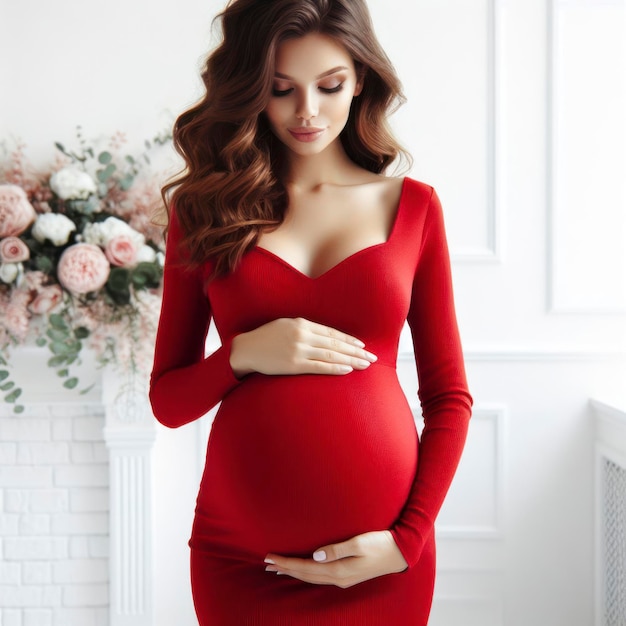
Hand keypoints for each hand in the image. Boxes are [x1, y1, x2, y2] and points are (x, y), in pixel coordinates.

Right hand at [229, 317, 376, 377]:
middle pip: (336, 343)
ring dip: (351, 360)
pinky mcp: (293, 365)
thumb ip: (305, 329)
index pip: (332, 332)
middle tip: (373, 358)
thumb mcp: (286, 326)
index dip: (349, 339)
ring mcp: (298, 350)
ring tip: (365, 365)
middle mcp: (302, 335)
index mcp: (301, 323)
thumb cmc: (266, 338)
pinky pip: (319, 367)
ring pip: (331, 355)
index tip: (362, 345)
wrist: (245, 350)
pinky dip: (335, 368)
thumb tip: (326, 337)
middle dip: (356, 351)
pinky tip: (348, 370)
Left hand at [264, 530, 407, 587]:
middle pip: (306, 575)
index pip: (305, 568)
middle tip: (267, 563)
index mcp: (339, 570)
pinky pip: (320, 576)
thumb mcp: (359, 542)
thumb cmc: (380, 543)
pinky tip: (303, 569)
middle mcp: (339, 578)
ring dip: (294, 572)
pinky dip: (307, 572)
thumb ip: (336, 549)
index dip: (287, 563)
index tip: (270, 558)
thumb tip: (316, 555)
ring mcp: (343, 578)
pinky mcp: (348, 575)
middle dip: (285, 569)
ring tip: (278, 568)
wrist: (401, 552)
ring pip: (312, 577)